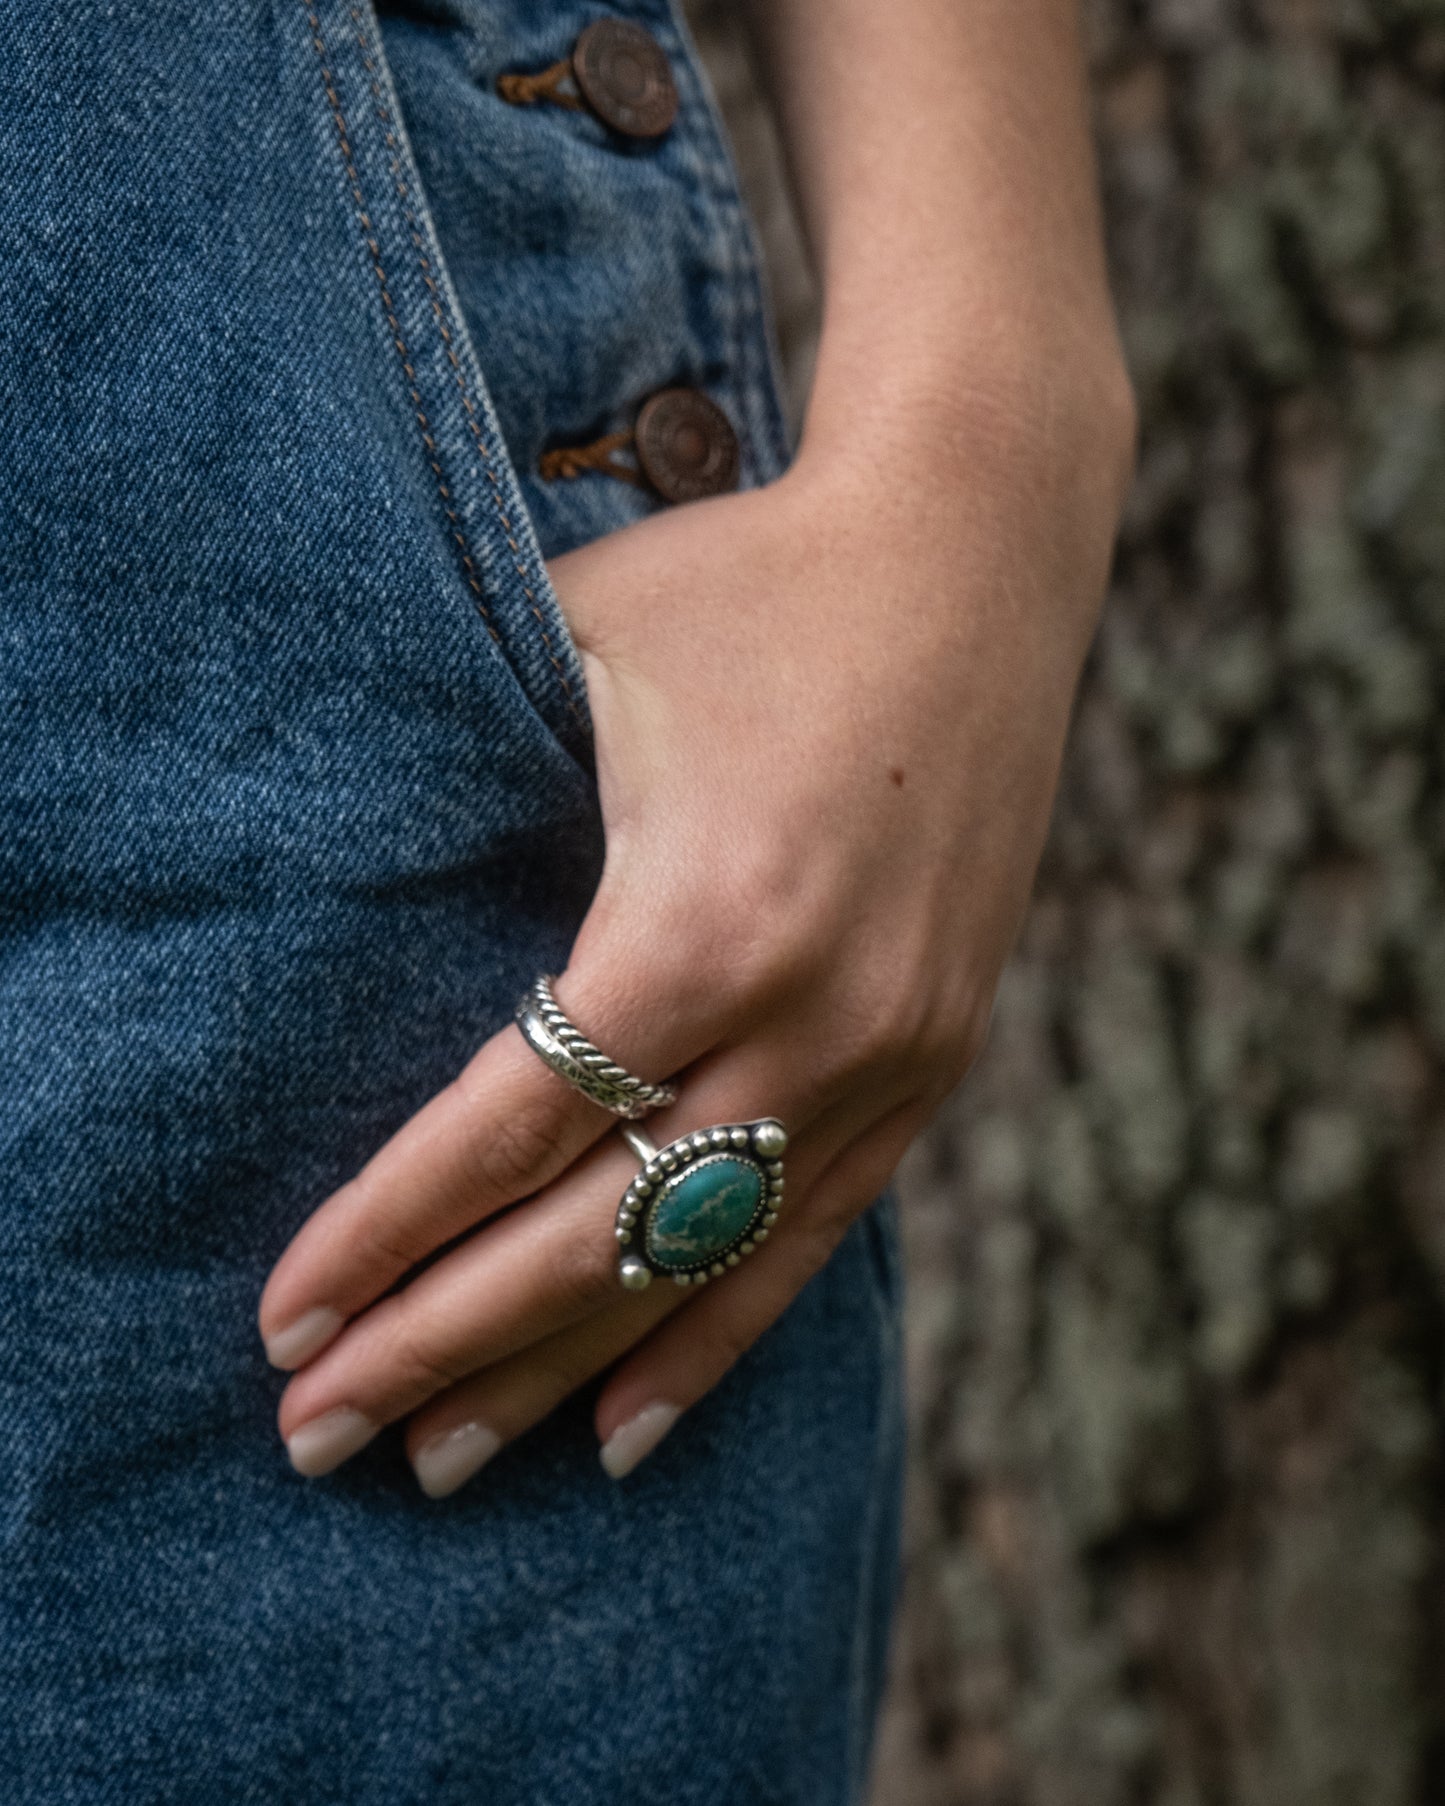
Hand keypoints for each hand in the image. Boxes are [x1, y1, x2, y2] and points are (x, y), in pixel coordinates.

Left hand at [257, 365, 1135, 1493]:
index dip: (384, 1234)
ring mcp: (890, 1052)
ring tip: (438, 1464)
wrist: (972, 552)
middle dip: (437, 1349)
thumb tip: (330, 927)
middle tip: (317, 1439)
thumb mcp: (582, 660)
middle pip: (590, 1237)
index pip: (507, 1129)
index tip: (283, 1320)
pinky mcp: (935, 1057)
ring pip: (698, 1267)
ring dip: (556, 1373)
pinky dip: (712, 1341)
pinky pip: (810, 1238)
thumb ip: (473, 803)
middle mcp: (812, 1016)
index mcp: (704, 916)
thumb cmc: (748, 585)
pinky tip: (625, 1428)